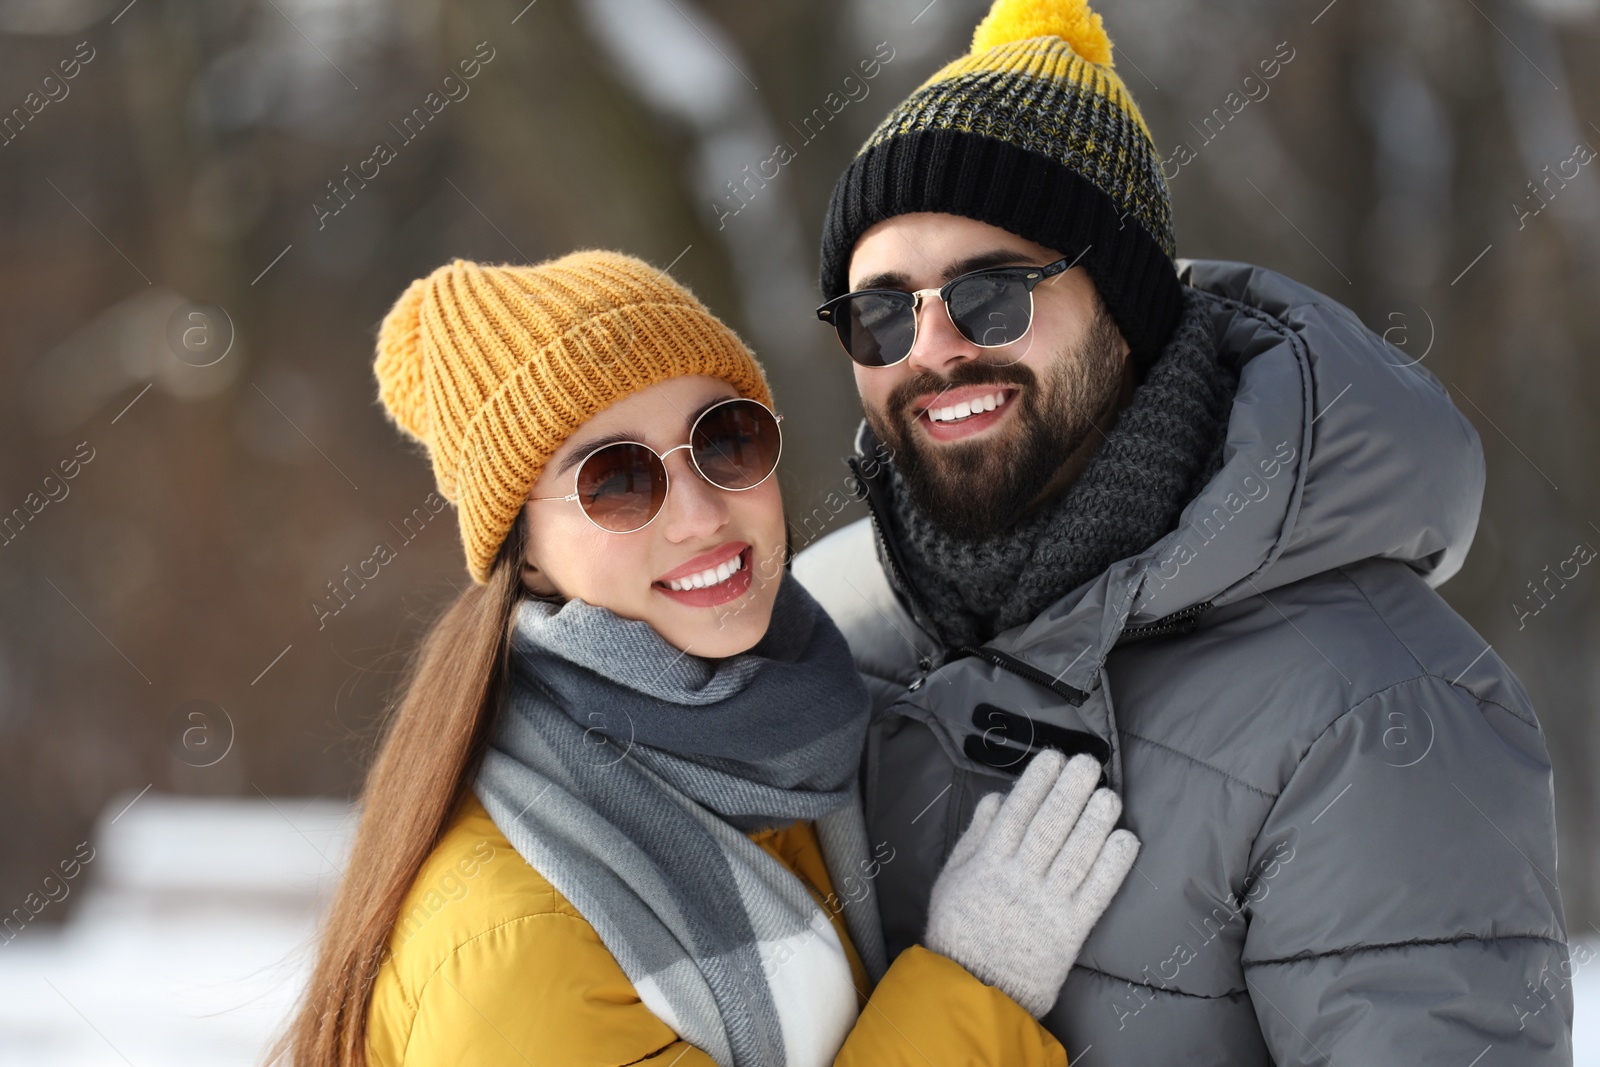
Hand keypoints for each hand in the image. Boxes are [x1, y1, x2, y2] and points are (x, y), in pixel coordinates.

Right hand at [923, 749, 1139, 1017]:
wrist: (973, 988)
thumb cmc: (959, 931)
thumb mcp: (952, 879)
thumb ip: (974, 837)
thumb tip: (997, 798)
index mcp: (988, 863)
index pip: (1016, 812)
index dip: (1037, 781)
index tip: (1053, 757)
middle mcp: (1018, 878)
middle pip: (1051, 825)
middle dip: (1071, 789)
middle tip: (1089, 763)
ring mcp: (1046, 904)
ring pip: (1077, 853)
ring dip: (1096, 820)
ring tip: (1109, 795)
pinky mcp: (1070, 931)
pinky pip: (1097, 892)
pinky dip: (1113, 864)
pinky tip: (1125, 839)